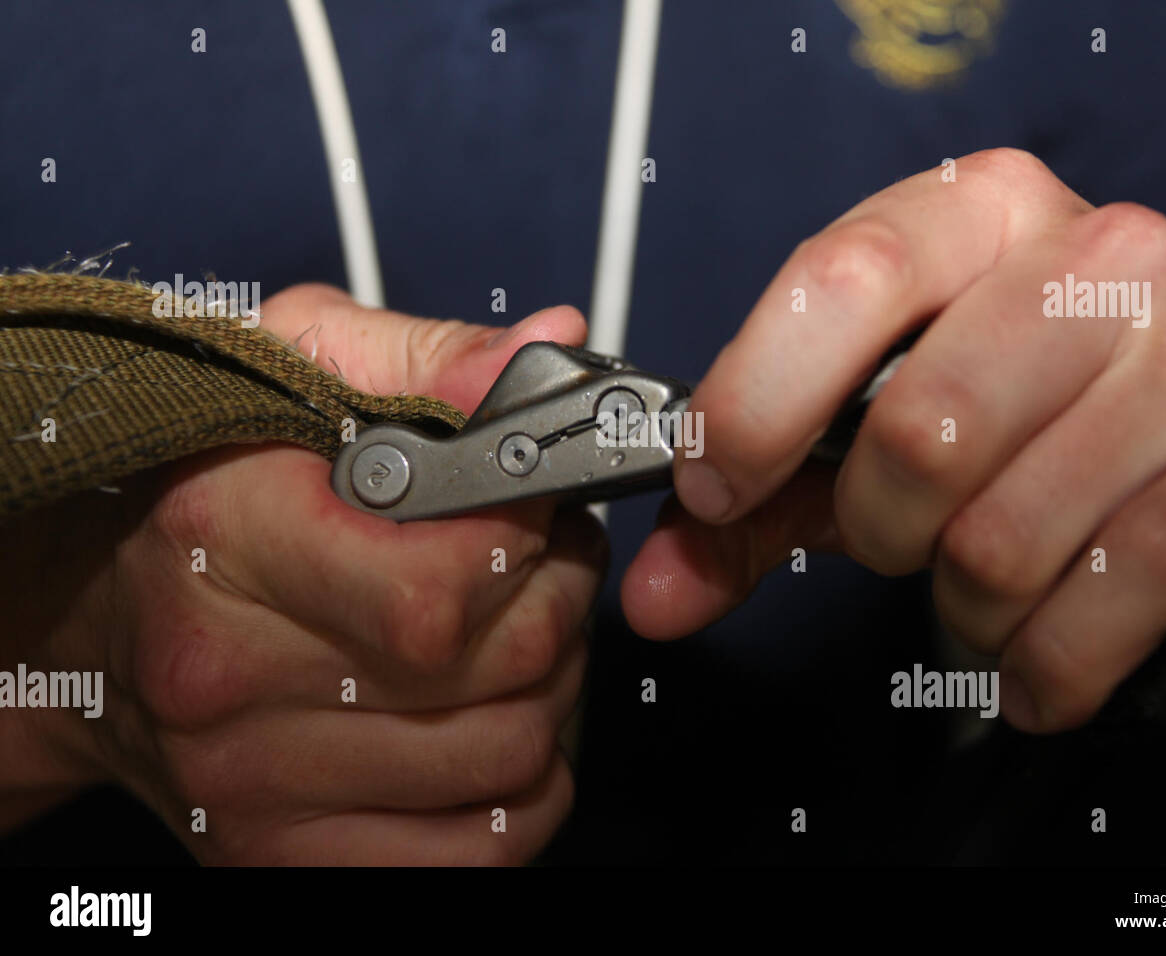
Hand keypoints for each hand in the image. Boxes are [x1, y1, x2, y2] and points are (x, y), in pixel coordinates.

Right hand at [0, 284, 604, 863]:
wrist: (86, 620)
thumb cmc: (199, 485)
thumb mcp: (290, 367)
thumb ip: (428, 357)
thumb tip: (549, 346)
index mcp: (224, 539)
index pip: (438, 590)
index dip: (528, 539)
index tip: (532, 506)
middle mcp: (229, 682)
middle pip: (502, 672)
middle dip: (560, 599)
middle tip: (538, 558)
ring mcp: (257, 787)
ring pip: (515, 757)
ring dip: (554, 686)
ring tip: (513, 632)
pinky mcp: (288, 856)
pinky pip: (487, 847)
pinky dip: (526, 783)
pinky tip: (488, 717)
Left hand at [622, 148, 1165, 731]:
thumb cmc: (1030, 395)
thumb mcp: (883, 411)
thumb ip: (764, 493)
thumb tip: (658, 590)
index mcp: (978, 213)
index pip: (840, 280)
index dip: (753, 401)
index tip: (716, 487)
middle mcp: (1093, 257)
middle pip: (913, 437)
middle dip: (878, 528)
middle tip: (901, 534)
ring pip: (996, 542)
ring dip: (963, 607)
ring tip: (988, 583)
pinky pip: (1100, 606)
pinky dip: (1042, 665)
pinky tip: (1040, 653)